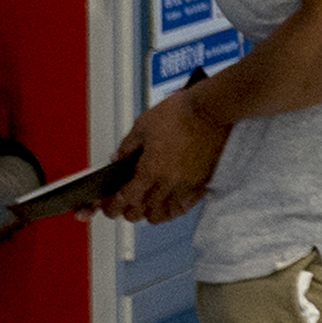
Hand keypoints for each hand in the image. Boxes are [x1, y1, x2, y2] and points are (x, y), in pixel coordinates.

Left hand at [103, 88, 229, 222]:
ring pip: (165, 213)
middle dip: (129, 211)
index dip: (113, 206)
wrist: (212, 109)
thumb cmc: (181, 113)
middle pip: (143, 212)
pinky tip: (169, 203)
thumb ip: (127, 146)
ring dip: (152, 213)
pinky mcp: (203, 181)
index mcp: (151, 169)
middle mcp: (169, 182)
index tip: (109, 206)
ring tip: (147, 206)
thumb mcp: (143, 125)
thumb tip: (118, 159)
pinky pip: (186, 205)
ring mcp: (188, 184)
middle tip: (124, 205)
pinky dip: (174, 208)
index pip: (126, 199)